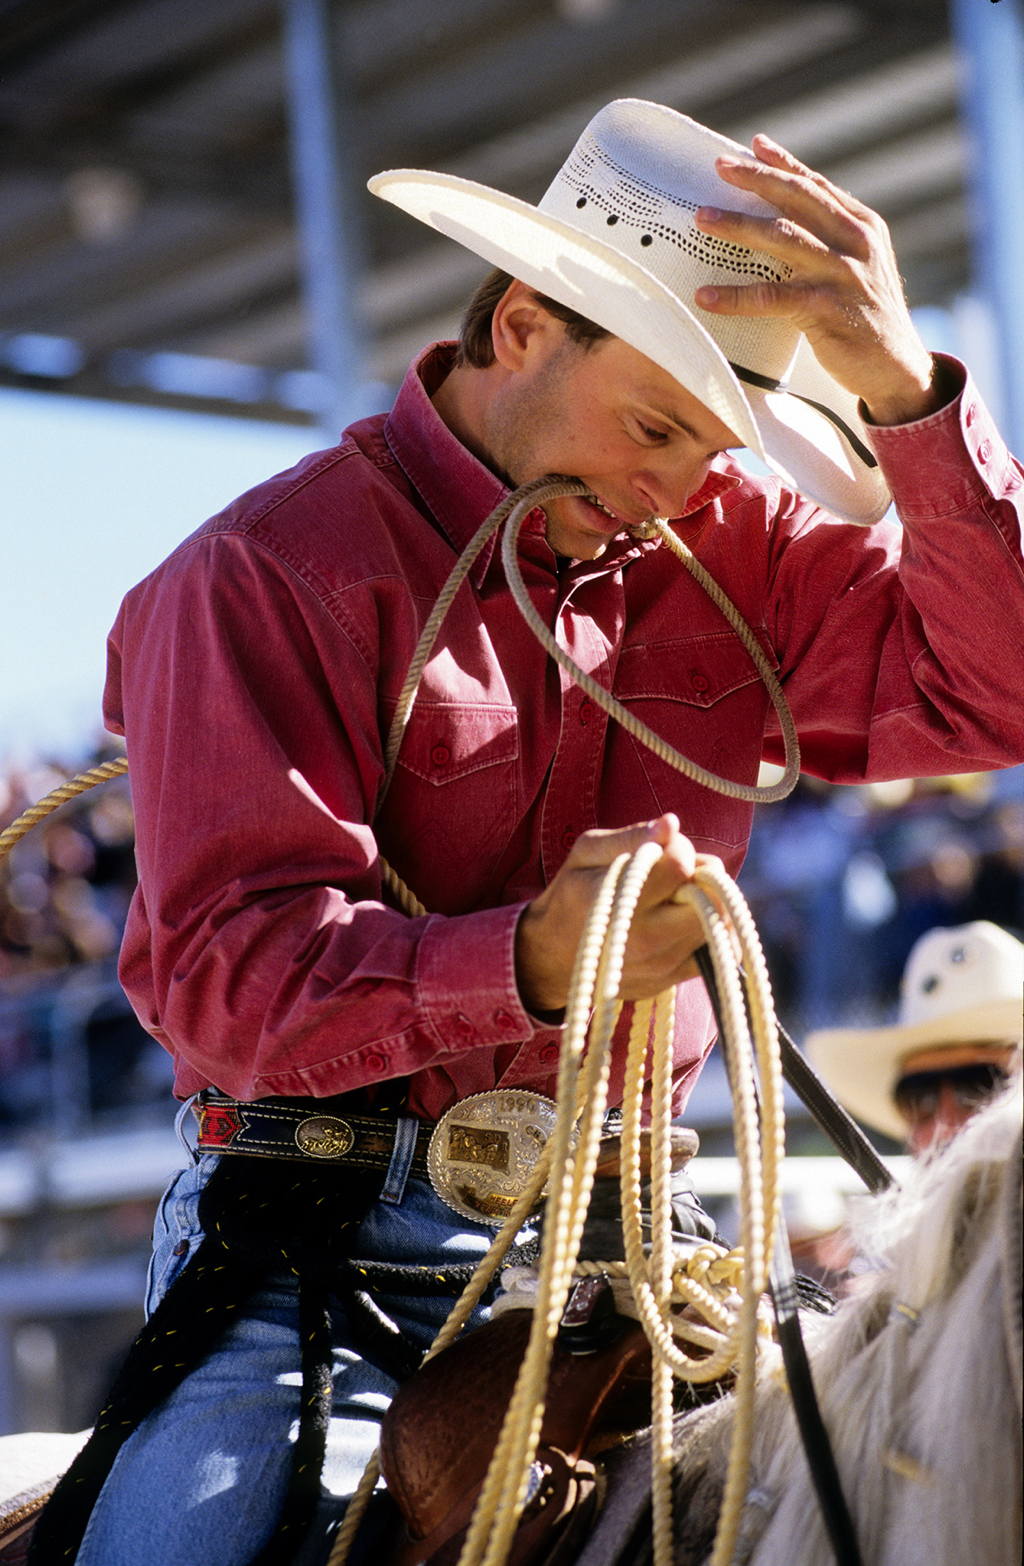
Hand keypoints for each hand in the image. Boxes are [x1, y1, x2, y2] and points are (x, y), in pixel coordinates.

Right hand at [515, 813, 714, 1012]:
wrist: (551, 957)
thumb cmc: (571, 894)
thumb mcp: (586, 853)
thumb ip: (630, 837)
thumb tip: (671, 824)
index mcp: (621, 901)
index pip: (680, 865)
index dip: (678, 847)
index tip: (662, 848)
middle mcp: (645, 938)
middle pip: (709, 896)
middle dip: (700, 875)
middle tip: (677, 872)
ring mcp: (661, 964)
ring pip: (719, 922)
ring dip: (708, 901)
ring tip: (679, 895)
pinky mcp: (671, 980)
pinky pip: (719, 949)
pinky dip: (712, 928)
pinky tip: (685, 918)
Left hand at [693, 134, 943, 425]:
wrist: (896, 368)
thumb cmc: (866, 318)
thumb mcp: (856, 269)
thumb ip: (829, 241)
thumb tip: (785, 221)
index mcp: (862, 226)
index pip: (817, 186)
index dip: (783, 164)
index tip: (751, 146)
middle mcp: (855, 242)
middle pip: (798, 199)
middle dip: (756, 180)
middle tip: (718, 168)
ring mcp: (842, 274)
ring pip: (783, 239)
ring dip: (738, 226)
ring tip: (701, 219)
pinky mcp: (827, 310)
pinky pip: (772, 298)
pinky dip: (735, 296)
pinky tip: (705, 297)